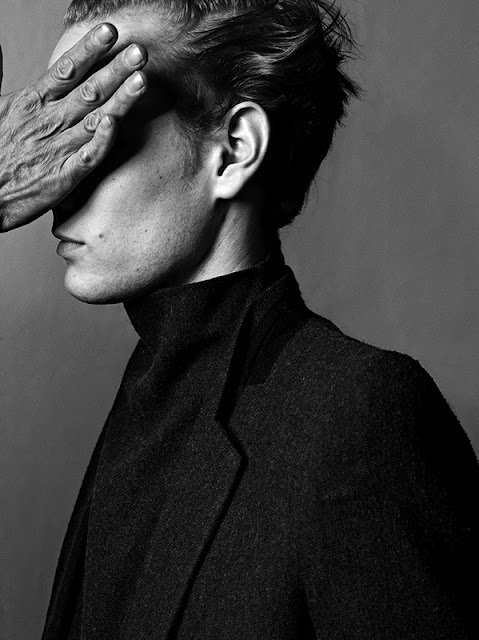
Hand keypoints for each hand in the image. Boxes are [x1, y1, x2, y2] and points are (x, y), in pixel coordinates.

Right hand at [0, 23, 147, 231]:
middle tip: (140, 52)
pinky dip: (101, 141)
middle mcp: (48, 122)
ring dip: (120, 100)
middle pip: (88, 90)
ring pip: (95, 119)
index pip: (66, 70)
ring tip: (141, 80)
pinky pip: (87, 157)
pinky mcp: (63, 177)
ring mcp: (57, 149)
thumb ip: (0, 76)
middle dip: (116, 70)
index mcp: (32, 102)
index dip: (90, 49)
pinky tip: (115, 125)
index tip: (110, 32)